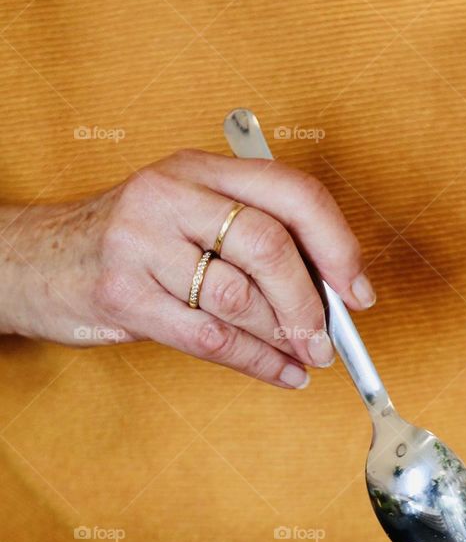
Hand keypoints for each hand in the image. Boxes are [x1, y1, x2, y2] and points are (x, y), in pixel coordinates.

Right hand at [1, 149, 372, 388]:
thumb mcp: (186, 216)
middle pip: (268, 246)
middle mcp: (170, 195)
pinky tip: (279, 373)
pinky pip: (209, 338)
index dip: (337, 244)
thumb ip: (251, 239)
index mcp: (199, 168)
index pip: (291, 192)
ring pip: (239, 298)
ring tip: (304, 359)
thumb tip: (333, 290)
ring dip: (283, 339)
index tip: (358, 290)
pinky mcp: (121, 294)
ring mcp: (140, 243)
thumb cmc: (127, 244)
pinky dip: (256, 363)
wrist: (31, 261)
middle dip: (310, 304)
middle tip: (328, 341)